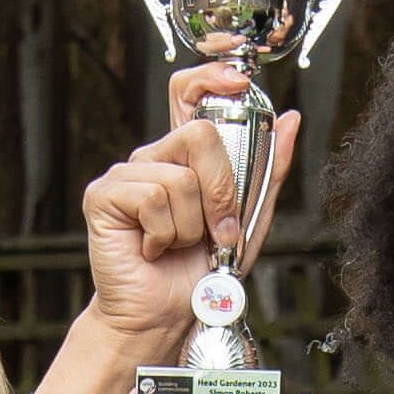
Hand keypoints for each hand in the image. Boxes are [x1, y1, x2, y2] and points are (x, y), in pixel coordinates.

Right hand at [77, 69, 253, 349]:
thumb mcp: (249, 220)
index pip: (188, 92)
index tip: (238, 82)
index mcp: (183, 157)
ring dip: (192, 225)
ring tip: (180, 245)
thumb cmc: (200, 273)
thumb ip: (268, 171)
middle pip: (200, 135)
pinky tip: (154, 248)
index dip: (211, 76)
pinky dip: (166, 233)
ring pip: (181, 177)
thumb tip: (289, 120)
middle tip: (216, 231)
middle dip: (221, 191)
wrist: (166, 316)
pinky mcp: (103, 195)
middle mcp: (153, 158)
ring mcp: (125, 175)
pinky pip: (153, 198)